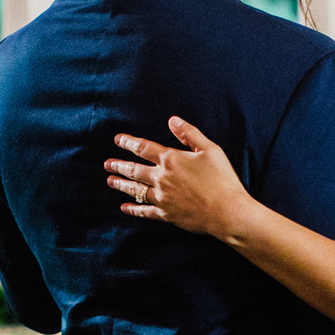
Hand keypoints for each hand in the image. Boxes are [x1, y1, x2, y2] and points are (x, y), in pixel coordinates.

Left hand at [106, 118, 253, 237]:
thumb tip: (172, 120)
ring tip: (110, 181)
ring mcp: (162, 198)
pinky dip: (133, 210)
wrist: (227, 212)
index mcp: (171, 160)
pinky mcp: (166, 214)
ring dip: (121, 185)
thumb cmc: (222, 179)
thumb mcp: (210, 150)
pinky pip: (144, 211)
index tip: (118, 139)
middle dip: (119, 165)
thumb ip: (189, 134)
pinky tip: (124, 208)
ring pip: (135, 190)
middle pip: (134, 170)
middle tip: (107, 164)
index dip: (128, 142)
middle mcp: (161, 178)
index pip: (143, 148)